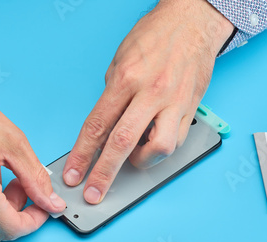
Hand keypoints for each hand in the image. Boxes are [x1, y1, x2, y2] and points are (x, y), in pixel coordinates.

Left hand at [63, 0, 233, 203]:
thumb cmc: (153, 38)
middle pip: (122, 143)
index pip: (97, 126)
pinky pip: (176, 140)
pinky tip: (152, 144)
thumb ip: (112, 98)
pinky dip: (160, 149)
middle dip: (104, 174)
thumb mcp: (119, 62)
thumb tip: (104, 130)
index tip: (73, 173)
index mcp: (126, 79)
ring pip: (158, 148)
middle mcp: (150, 92)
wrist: (192, 22)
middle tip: (93, 194)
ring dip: (141, 162)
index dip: (82, 155)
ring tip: (132, 160)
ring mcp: (174, 101)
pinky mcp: (191, 108)